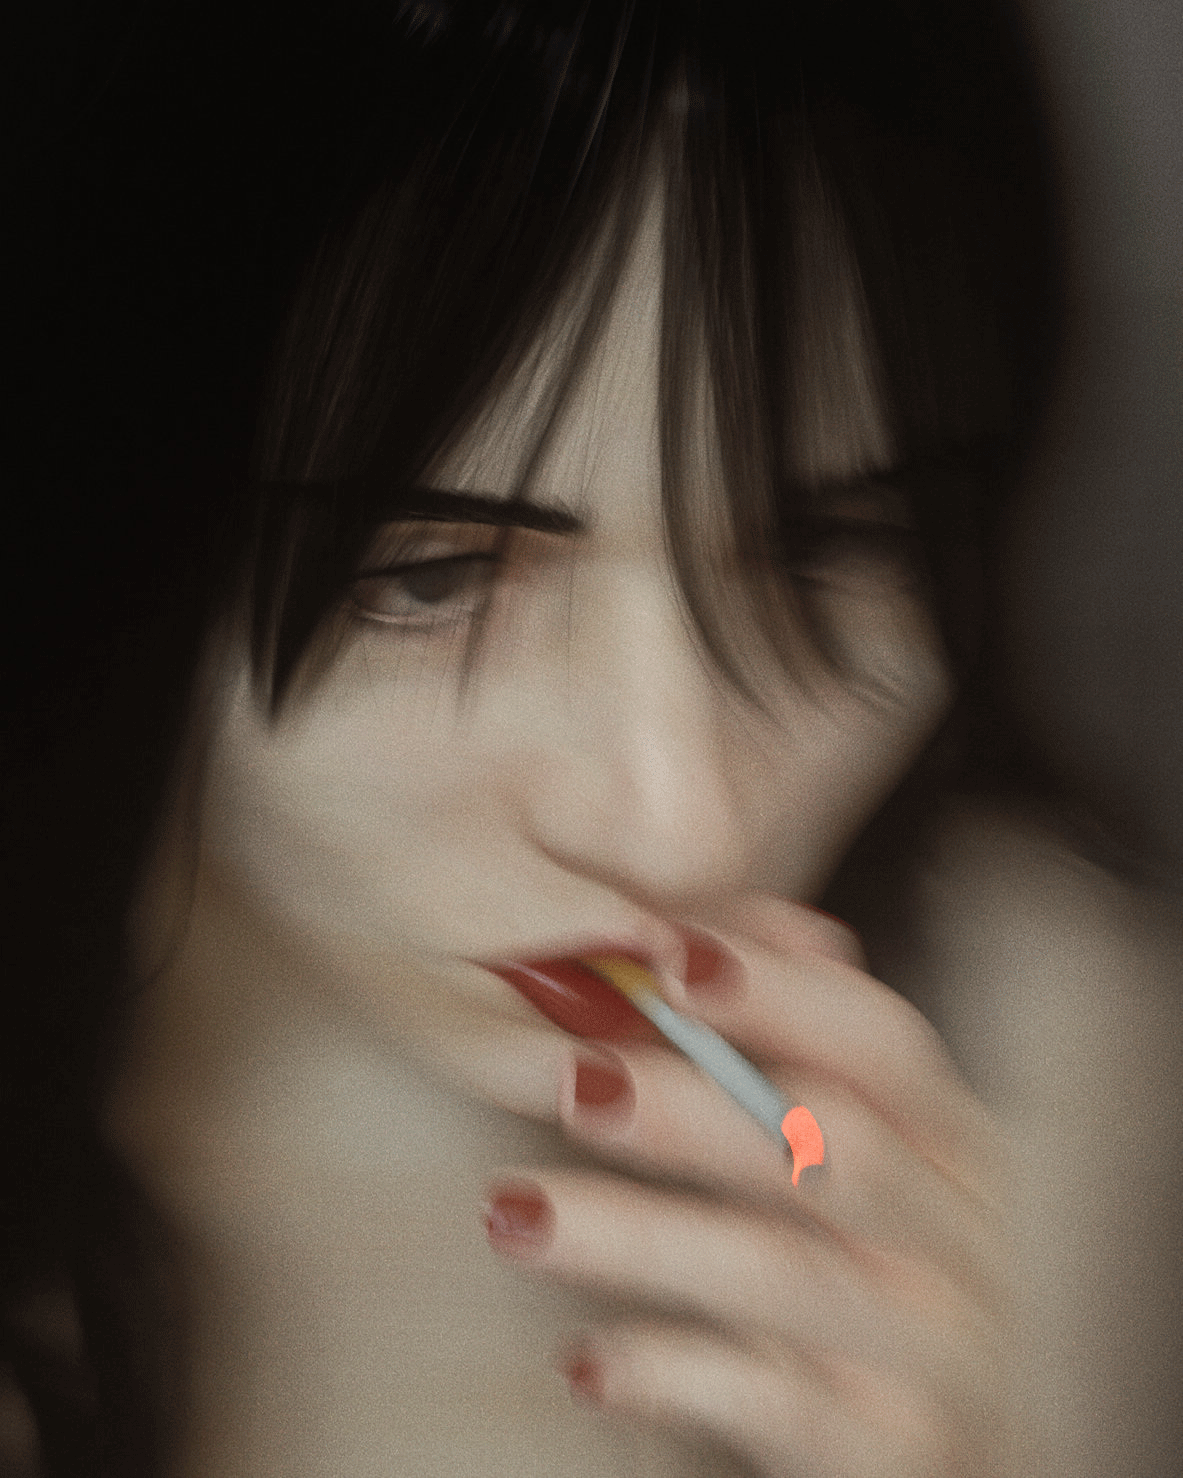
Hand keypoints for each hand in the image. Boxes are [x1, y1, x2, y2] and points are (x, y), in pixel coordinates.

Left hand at [483, 896, 1008, 1476]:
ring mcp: (939, 1349)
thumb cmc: (880, 1272)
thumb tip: (703, 928)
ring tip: (514, 1208)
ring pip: (781, 1276)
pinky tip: (583, 1361)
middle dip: (696, 1105)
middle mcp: (963, 1236)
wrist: (955, 1450)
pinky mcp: (896, 1450)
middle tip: (570, 1077)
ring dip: (637, 1235)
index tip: (669, 956)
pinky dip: (668, 1375)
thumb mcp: (864, 1156)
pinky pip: (772, 1407)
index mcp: (954, 1141)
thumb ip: (796, 1045)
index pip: (884, 1043)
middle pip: (837, 1146)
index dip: (779, 991)